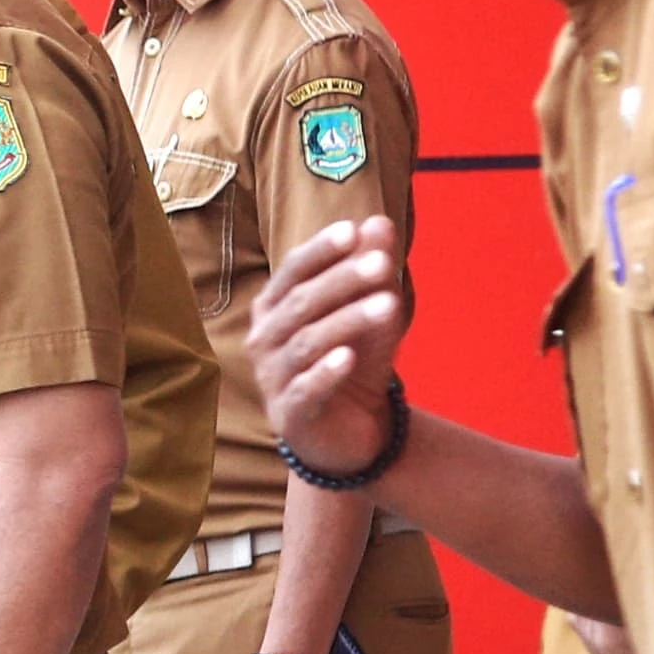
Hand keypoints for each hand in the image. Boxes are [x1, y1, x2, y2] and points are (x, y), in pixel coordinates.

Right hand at [249, 216, 408, 476]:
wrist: (350, 430)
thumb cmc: (351, 361)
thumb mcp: (368, 312)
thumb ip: (369, 269)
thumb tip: (378, 222)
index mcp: (275, 307)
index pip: (292, 271)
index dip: (320, 251)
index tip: (352, 231)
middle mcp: (264, 338)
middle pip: (299, 303)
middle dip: (341, 281)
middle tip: (381, 264)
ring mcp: (272, 377)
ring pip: (306, 343)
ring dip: (347, 321)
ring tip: (389, 305)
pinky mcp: (287, 415)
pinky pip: (303, 389)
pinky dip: (325, 373)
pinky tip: (348, 357)